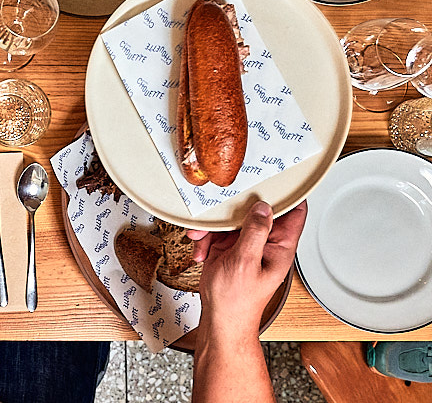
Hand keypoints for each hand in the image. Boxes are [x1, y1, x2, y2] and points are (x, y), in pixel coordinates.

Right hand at [187, 200, 306, 336]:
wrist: (219, 321)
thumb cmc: (238, 301)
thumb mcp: (246, 262)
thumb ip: (255, 232)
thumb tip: (262, 207)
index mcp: (280, 247)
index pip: (294, 212)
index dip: (289, 193)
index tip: (277, 176)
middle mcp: (265, 244)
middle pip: (255, 211)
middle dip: (233, 210)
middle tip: (220, 208)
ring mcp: (246, 246)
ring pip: (231, 221)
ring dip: (212, 228)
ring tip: (201, 239)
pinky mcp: (228, 250)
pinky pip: (216, 233)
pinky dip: (205, 239)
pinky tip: (201, 252)